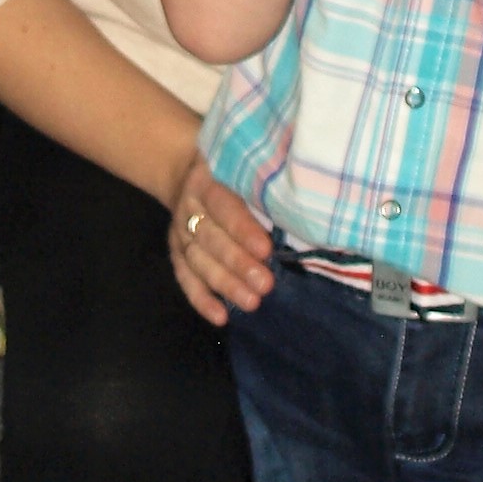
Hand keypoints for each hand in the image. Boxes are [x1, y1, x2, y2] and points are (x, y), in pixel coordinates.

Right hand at [165, 144, 273, 325]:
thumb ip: (263, 182)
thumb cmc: (232, 171)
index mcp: (206, 180)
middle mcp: (189, 207)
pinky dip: (200, 299)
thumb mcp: (244, 164)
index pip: (224, 207)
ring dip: (224, 284)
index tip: (266, 249)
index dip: (242, 229)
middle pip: (211, 239)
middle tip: (265, 285)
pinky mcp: (177, 253)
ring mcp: (180, 232)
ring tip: (252, 303)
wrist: (186, 170)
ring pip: (198, 261)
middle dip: (238, 264)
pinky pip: (185, 278)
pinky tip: (220, 317)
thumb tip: (305, 205)